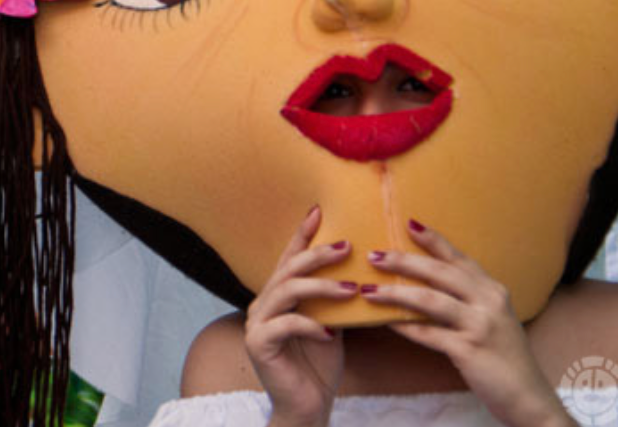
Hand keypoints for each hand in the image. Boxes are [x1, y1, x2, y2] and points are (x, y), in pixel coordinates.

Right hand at [245, 206, 355, 426]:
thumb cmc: (320, 365)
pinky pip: (285, 325)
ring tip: (351, 289)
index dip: (303, 234)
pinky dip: (310, 325)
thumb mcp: (332, 324)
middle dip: (318, 255)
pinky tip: (331, 333)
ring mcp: (256, 323)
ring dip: (320, 287)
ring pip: (286, 291)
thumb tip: (360, 270)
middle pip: (288, 268)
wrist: (307, 407)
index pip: (290, 258)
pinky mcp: (258, 344)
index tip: (320, 210)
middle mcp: (263, 303)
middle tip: (347, 247)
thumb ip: (334, 299)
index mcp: (278, 296)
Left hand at [363, 220, 574, 426]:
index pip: (458, 258)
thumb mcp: (492, 319)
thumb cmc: (504, 357)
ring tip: (369, 291)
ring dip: (396, 294)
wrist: (529, 398)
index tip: (409, 224)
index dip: (434, 240)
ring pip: (429, 300)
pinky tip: (385, 322)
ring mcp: (480, 325)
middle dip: (404, 262)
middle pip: (439, 273)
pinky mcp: (469, 350)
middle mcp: (489, 302)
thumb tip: (425, 284)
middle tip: (374, 256)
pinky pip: (428, 333)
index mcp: (493, 290)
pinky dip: (404, 326)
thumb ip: (467, 300)